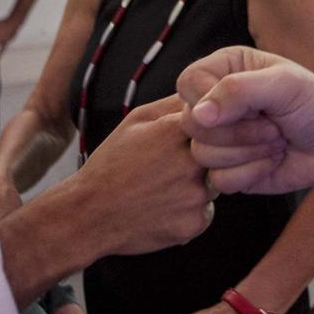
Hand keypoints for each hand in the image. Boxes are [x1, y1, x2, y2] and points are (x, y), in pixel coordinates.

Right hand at [53, 96, 212, 256]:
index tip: (199, 135)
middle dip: (208, 155)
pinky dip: (191, 209)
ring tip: (166, 185)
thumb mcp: (137, 120)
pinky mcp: (195, 224)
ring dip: (200, 182)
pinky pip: (207, 210)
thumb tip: (207, 90)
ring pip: (217, 182)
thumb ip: (174, 104)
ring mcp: (195, 197)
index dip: (212, 127)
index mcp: (176, 132)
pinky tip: (166, 206)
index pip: (218, 120)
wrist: (90, 214)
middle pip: (223, 152)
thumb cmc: (112, 164)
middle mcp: (191, 163)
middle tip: (176, 164)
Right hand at [178, 46, 313, 197]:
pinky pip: (218, 180)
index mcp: (226, 69)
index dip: (210, 99)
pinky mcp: (227, 169)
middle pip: (191, 123)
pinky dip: (250, 173)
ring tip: (276, 141)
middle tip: (273, 126)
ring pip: (203, 154)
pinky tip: (271, 161)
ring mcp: (220, 138)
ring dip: (248, 152)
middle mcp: (217, 102)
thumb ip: (238, 90)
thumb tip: (198, 114)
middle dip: (239, 131)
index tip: (249, 106)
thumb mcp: (285, 85)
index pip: (188, 82)